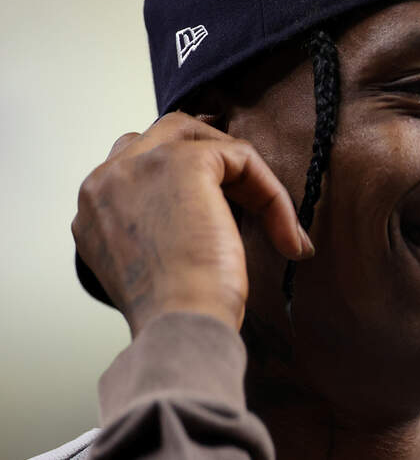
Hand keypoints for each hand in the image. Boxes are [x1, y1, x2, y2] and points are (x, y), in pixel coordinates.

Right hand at [72, 112, 313, 336]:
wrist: (180, 325)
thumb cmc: (175, 313)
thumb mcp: (153, 264)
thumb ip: (160, 227)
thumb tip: (209, 213)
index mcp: (92, 210)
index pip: (139, 166)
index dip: (188, 180)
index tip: (228, 209)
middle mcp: (104, 181)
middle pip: (164, 135)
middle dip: (211, 154)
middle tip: (249, 189)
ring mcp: (137, 165)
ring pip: (201, 137)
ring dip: (240, 169)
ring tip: (272, 210)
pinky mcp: (183, 162)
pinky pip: (241, 157)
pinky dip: (270, 193)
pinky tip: (287, 235)